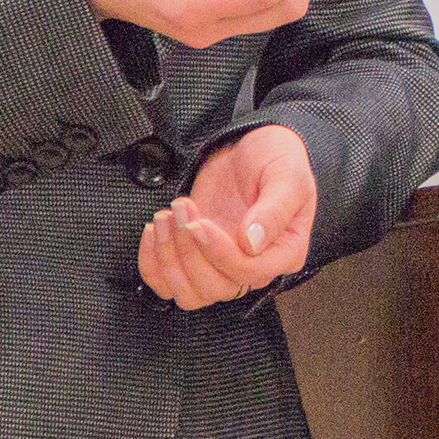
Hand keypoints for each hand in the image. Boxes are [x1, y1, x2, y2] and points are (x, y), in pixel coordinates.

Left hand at [137, 124, 316, 309]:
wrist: (249, 144)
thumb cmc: (274, 157)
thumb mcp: (285, 175)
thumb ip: (274, 210)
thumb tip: (252, 243)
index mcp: (285, 253)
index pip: (248, 273)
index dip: (220, 254)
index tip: (200, 223)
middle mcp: (255, 267)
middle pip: (216, 288)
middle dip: (190, 252)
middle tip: (182, 208)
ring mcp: (223, 265)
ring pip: (190, 293)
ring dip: (169, 259)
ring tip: (165, 216)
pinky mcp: (197, 257)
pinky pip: (168, 283)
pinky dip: (153, 264)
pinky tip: (154, 230)